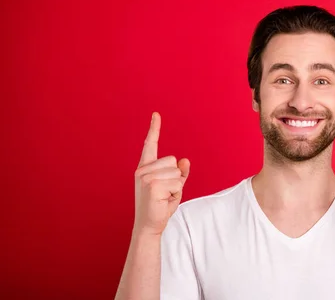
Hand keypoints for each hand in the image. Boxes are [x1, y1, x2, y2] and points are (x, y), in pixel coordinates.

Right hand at [133, 112, 189, 236]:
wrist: (149, 226)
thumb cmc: (160, 206)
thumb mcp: (172, 187)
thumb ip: (179, 173)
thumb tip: (185, 161)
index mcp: (145, 168)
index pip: (151, 144)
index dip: (154, 129)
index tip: (156, 114)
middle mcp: (143, 170)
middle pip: (173, 161)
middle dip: (175, 178)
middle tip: (164, 193)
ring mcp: (146, 177)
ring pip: (177, 173)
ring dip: (176, 187)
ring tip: (164, 197)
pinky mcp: (153, 185)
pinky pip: (178, 183)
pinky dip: (176, 194)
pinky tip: (164, 201)